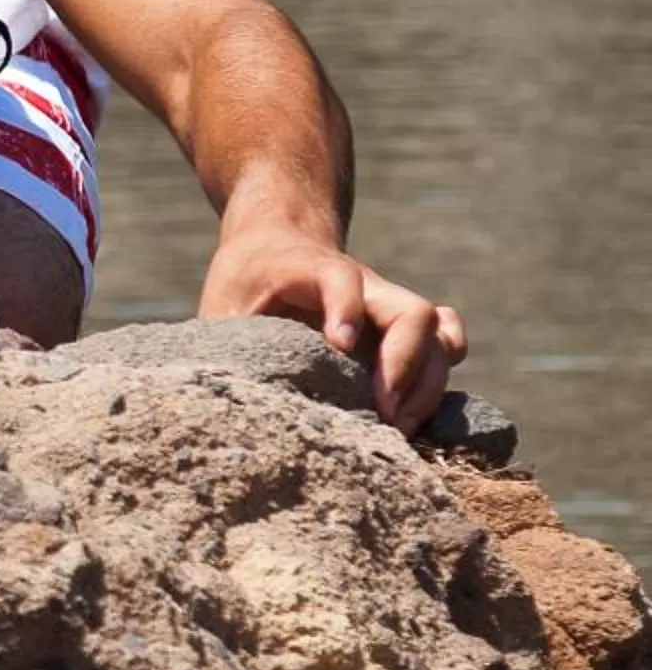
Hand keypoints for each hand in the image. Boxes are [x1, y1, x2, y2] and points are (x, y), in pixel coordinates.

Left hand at [199, 227, 467, 430]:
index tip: (337, 344)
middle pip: (410, 310)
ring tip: (397, 426)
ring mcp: (388, 305)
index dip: (344, 307)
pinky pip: (446, 339)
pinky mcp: (402, 325)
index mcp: (309, 268)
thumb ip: (227, 341)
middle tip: (383, 413)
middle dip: (404, 364)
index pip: (340, 277)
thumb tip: (223, 395)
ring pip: (436, 332)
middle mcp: (364, 285)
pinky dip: (441, 372)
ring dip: (426, 383)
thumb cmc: (246, 280)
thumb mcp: (223, 303)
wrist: (275, 243)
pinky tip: (417, 410)